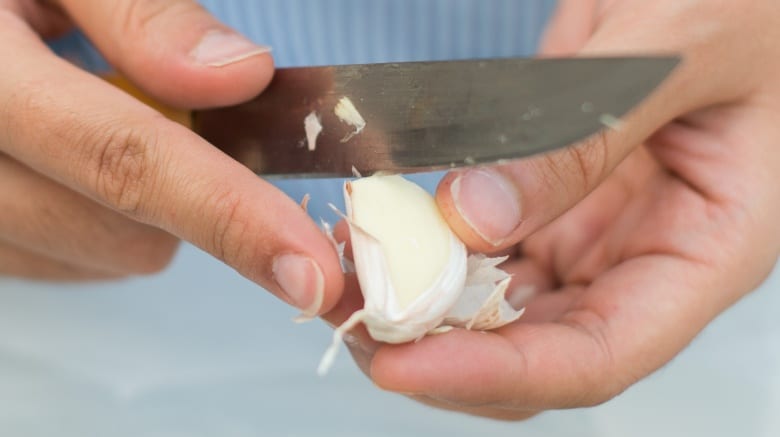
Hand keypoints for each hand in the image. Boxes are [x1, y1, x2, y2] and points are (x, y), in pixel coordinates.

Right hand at [0, 0, 342, 316]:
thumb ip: (138, 10)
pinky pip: (73, 262)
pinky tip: (74, 153)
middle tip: (188, 112)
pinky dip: (104, 216)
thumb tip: (239, 74)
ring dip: (144, 203)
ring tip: (106, 113)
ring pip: (107, 258)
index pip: (121, 158)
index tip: (310, 272)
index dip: (230, 218)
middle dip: (192, 192)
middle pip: (126, 235)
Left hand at [325, 0, 779, 418]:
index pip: (599, 355)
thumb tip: (476, 217)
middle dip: (441, 353)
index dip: (497, 375)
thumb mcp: (678, 49)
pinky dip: (428, 252)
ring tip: (350, 280)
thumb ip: (583, 136)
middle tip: (355, 322)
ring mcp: (593, 229)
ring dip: (424, 307)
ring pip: (500, 306)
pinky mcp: (551, 195)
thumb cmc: (749, 0)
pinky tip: (380, 235)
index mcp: (706, 248)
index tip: (401, 366)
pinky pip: (484, 247)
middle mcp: (642, 256)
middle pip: (537, 350)